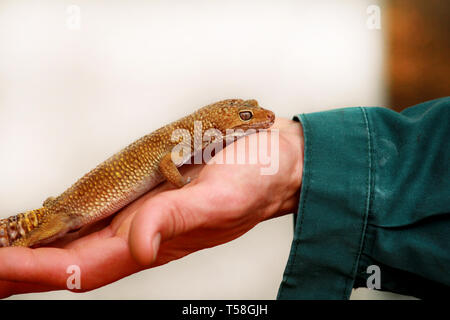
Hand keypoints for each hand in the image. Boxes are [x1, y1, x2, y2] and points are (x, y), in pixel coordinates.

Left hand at [0, 118, 302, 297]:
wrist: (273, 158)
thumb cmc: (254, 178)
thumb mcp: (220, 198)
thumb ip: (176, 220)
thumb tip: (136, 246)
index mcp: (158, 241)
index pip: (84, 267)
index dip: (35, 271)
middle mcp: (143, 231)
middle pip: (70, 260)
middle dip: (21, 267)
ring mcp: (142, 212)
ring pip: (78, 240)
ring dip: (34, 247)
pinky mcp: (146, 191)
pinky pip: (96, 212)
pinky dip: (63, 220)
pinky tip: (44, 222)